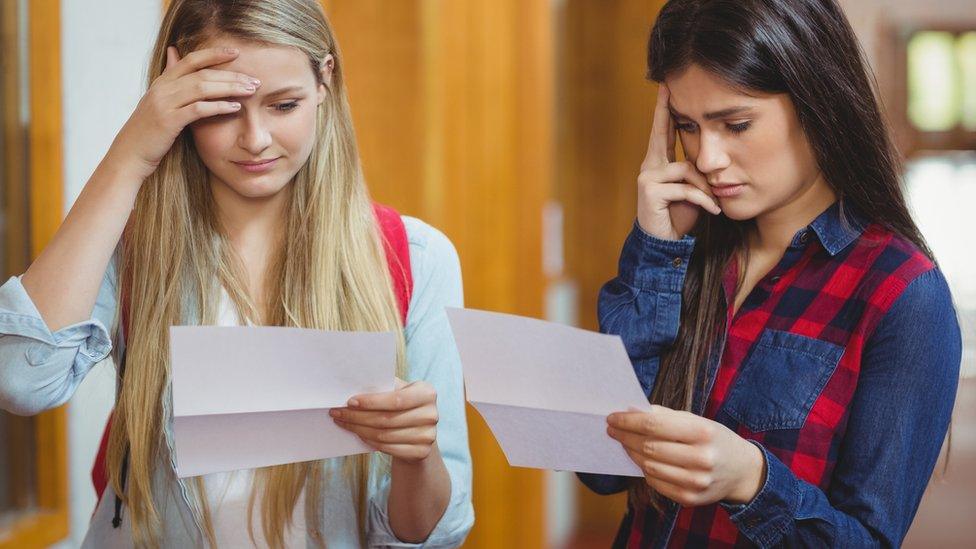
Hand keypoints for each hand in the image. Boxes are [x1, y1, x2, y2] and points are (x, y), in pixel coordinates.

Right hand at [106, 46, 260, 180]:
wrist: (129, 155)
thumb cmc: (149, 132)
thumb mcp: (159, 103)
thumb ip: (171, 82)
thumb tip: (174, 53)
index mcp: (162, 82)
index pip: (191, 60)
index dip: (214, 53)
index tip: (236, 52)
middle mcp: (162, 89)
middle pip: (202, 73)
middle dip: (231, 75)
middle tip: (254, 79)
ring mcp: (164, 103)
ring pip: (202, 87)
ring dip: (230, 88)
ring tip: (250, 90)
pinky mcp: (168, 121)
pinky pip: (198, 109)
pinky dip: (219, 106)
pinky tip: (235, 107)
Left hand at [331, 378, 438, 462]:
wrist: (418, 431)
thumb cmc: (402, 405)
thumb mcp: (399, 390)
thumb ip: (384, 386)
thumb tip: (353, 384)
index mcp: (427, 393)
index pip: (396, 399)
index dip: (372, 402)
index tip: (350, 401)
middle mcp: (431, 414)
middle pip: (387, 419)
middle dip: (358, 416)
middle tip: (337, 413)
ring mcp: (428, 436)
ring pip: (384, 435)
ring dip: (359, 429)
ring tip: (343, 423)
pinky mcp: (421, 452)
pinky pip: (388, 448)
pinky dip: (369, 441)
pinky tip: (358, 434)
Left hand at [608, 405, 765, 506]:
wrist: (743, 471)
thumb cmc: (714, 440)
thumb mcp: (697, 421)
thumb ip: (665, 415)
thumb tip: (632, 410)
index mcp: (703, 432)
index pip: (654, 425)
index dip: (628, 421)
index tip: (612, 418)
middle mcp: (701, 459)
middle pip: (649, 446)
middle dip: (625, 436)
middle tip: (613, 430)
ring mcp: (696, 482)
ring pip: (649, 466)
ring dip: (631, 453)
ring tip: (625, 443)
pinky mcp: (690, 499)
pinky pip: (656, 483)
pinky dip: (645, 470)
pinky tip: (642, 459)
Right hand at [636, 84, 720, 240]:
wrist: (664, 243)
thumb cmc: (679, 216)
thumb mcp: (693, 190)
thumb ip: (697, 173)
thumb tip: (710, 159)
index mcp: (659, 163)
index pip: (663, 132)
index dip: (664, 110)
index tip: (666, 88)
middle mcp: (650, 166)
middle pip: (661, 134)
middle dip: (665, 111)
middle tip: (669, 89)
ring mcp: (647, 177)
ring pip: (686, 168)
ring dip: (704, 186)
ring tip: (714, 201)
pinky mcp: (650, 191)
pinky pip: (684, 188)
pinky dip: (702, 199)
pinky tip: (712, 209)